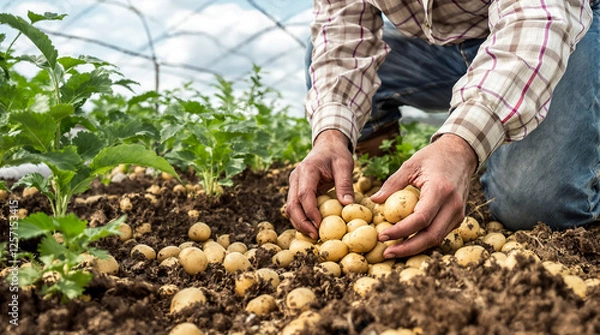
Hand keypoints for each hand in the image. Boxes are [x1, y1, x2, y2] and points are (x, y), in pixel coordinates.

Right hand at [286, 130, 354, 239]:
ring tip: (314, 236)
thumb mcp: (344, 165)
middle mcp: (296, 178)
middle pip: (292, 205)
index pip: (304, 194)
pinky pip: (296, 207)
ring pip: (290, 208)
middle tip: (315, 236)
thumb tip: (347, 205)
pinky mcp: (296, 190)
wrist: (327, 145)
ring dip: (300, 223)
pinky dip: (302, 219)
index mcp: (307, 170)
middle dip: (302, 223)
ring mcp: (294, 185)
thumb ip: (345, 184)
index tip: (319, 225)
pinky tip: (312, 228)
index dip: (310, 212)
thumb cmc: (337, 154)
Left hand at [370, 134, 476, 257]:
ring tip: (394, 251)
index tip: (383, 236)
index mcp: (440, 189)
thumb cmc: (433, 157)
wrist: (461, 154)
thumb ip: (393, 183)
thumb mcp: (410, 165)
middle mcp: (453, 204)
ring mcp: (459, 212)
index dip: (401, 231)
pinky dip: (423, 241)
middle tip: (387, 252)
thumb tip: (374, 200)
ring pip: (437, 238)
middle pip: (431, 236)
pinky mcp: (458, 217)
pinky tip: (407, 242)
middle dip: (408, 248)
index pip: (421, 218)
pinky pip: (440, 234)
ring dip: (415, 248)